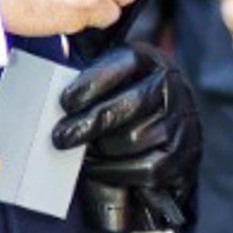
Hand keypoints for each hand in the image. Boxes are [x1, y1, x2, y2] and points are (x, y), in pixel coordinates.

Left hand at [52, 43, 201, 232]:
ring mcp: (182, 121)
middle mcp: (172, 86)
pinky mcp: (184, 156)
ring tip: (82, 154)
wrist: (165, 144)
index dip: (93, 82)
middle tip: (60, 137)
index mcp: (149, 61)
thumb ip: (88, 83)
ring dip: (102, 151)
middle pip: (129, 105)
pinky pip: (145, 168)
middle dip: (89, 123)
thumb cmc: (123, 111)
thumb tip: (48, 90)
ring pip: (133, 138)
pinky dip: (115, 172)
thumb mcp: (109, 85)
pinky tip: (99, 169)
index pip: (125, 63)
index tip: (65, 102)